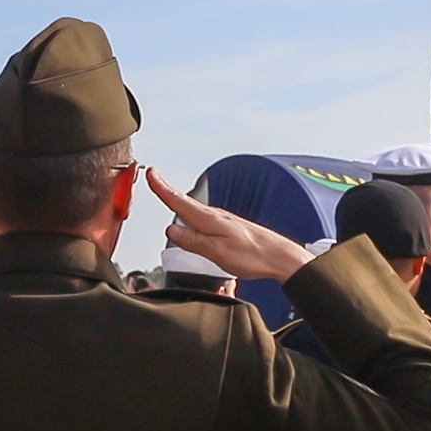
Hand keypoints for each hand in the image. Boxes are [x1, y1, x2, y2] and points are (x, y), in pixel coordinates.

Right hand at [147, 168, 313, 281]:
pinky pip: (204, 219)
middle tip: (153, 180)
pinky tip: (192, 219)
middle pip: (184, 202)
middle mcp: (215, 216)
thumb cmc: (254, 255)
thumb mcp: (217, 251)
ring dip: (179, 202)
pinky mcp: (229, 228)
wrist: (279, 257)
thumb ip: (193, 241)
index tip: (151, 173)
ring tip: (166, 196)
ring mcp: (223, 221)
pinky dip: (192, 214)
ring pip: (194, 211)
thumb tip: (172, 231)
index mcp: (209, 220)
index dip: (162, 187)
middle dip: (166, 191)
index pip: (179, 200)